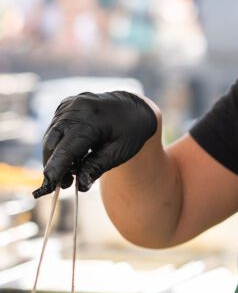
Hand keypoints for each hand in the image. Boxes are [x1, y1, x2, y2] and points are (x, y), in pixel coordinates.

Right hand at [33, 91, 157, 196]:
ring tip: (70, 175)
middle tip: (64, 185)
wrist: (134, 108)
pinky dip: (59, 145)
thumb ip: (97, 167)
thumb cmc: (130, 132)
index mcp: (93, 120)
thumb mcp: (119, 152)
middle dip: (53, 165)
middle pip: (53, 142)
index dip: (56, 168)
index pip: (67, 147)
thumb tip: (80, 185)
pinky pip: (55, 129)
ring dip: (55, 157)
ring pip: (51, 136)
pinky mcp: (65, 107)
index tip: (48, 186)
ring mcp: (69, 105)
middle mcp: (77, 109)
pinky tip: (72, 157)